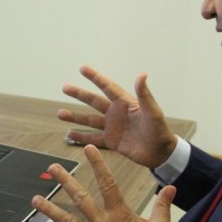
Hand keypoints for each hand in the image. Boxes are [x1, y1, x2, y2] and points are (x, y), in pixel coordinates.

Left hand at [31, 145, 176, 221]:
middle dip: (65, 181)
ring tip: (36, 200)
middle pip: (80, 198)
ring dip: (50, 210)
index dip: (97, 164)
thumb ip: (163, 205)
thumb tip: (170, 187)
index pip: (107, 183)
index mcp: (119, 214)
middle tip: (53, 168)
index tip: (88, 150)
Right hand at [58, 65, 176, 168]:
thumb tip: (142, 74)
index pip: (108, 87)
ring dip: (75, 117)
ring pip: (90, 120)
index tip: (82, 68)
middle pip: (94, 101)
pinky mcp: (111, 141)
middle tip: (65, 87)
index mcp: (126, 103)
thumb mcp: (153, 112)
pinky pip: (93, 138)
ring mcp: (112, 127)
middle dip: (79, 94)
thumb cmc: (160, 130)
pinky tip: (69, 134)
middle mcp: (116, 113)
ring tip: (59, 113)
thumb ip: (145, 94)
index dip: (95, 77)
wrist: (161, 153)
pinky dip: (81, 137)